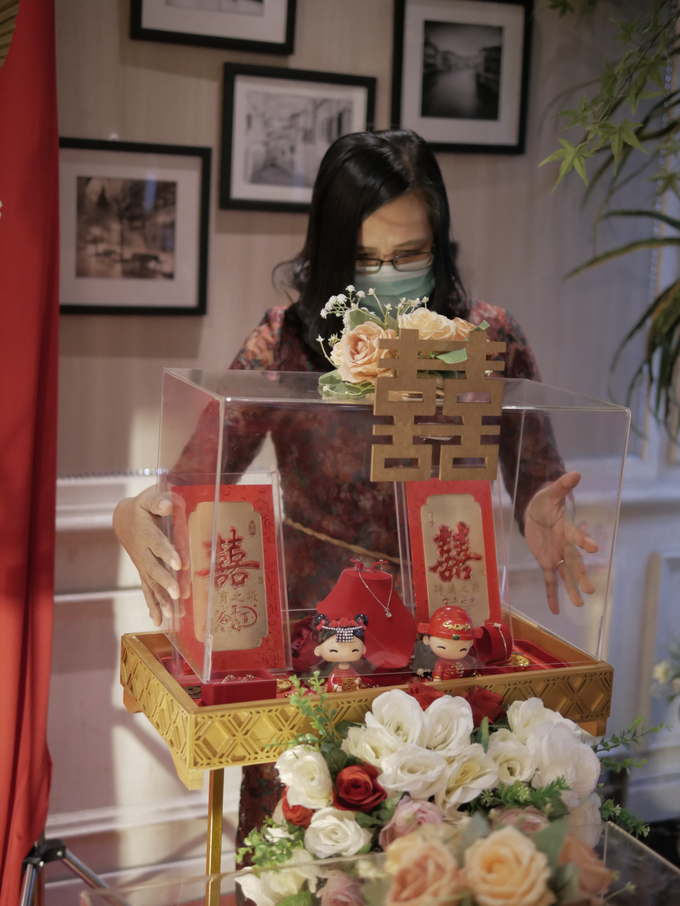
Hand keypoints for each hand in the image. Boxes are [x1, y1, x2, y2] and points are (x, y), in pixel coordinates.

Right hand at [112, 485, 187, 625]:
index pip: (157, 544)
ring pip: (151, 584)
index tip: (179, 564)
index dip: (167, 554)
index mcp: (146, 533)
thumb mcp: (148, 497)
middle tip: (178, 595)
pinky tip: (159, 620)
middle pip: (153, 569)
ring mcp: (142, 564)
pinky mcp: (143, 572)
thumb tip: (169, 505)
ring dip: (161, 600)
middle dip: (166, 583)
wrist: (124, 519)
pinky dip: (152, 605)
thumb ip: (159, 500)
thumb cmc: (142, 506)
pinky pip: (147, 590)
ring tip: (171, 615)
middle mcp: (142, 552)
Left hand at [524, 471, 598, 614]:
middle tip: (591, 591)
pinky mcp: (546, 561)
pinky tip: (556, 610)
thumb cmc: (545, 501)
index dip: (583, 541)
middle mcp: (564, 545)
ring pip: (565, 574)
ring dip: (571, 589)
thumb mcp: (551, 492)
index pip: (576, 535)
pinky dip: (552, 594)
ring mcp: (556, 555)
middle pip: (574, 562)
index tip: (593, 549)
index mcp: (566, 528)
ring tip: (580, 604)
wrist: (536, 511)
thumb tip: (575, 473)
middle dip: (581, 576)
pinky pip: (549, 579)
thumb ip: (562, 486)